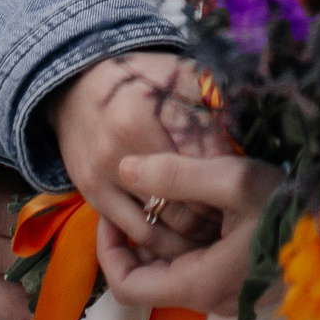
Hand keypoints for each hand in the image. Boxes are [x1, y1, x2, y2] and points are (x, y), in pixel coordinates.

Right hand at [50, 52, 226, 258]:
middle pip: (183, 202)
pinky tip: (180, 237)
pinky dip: (161, 242)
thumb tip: (236, 155)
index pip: (202, 163)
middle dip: (213, 216)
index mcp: (147, 114)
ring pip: (160, 226)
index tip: (242, 188)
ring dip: (190, 237)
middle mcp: (121, 148)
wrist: (77, 85)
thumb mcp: (179, 77)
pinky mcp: (91, 192)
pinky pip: (133, 231)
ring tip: (211, 232)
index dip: (228, 181)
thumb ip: (209, 110)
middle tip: (232, 217)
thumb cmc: (141, 80)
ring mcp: (103, 173)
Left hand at [97, 147, 277, 316]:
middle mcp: (213, 301)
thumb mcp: (235, 181)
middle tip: (144, 194)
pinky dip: (198, 241)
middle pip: (153, 279)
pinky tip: (213, 208)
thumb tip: (124, 169)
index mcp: (200, 284)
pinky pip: (208, 269)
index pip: (127, 287)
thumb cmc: (296, 210)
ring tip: (180, 193)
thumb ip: (175, 174)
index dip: (108, 250)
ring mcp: (234, 298)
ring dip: (172, 237)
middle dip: (141, 237)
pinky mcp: (252, 287)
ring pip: (181, 272)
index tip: (111, 214)